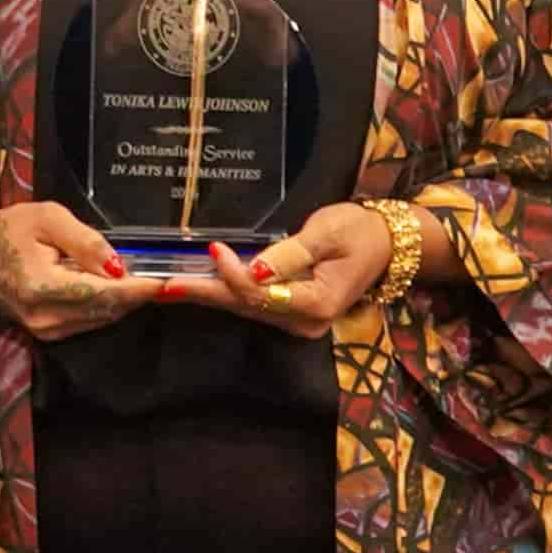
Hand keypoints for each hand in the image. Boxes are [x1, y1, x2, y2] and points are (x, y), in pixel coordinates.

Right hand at [0, 201, 154, 340]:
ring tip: (144, 278)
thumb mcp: (48, 218)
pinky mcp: (48, 334)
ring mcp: (45, 331)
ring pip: (100, 318)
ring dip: (125, 301)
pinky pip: (89, 321)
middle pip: (105, 310)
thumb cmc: (11, 229)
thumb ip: (84, 241)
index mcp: (40, 287)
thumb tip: (118, 266)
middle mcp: (43, 318)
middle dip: (136, 295)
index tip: (164, 281)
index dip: (135, 290)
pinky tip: (117, 287)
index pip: (99, 294)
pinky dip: (108, 306)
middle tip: (164, 276)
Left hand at [155, 202, 394, 338]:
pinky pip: (255, 305)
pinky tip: (201, 286)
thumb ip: (287, 254)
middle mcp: (305, 321)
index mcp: (316, 304)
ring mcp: (299, 321)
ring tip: (171, 287)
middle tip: (163, 287)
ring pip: (246, 308)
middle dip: (203, 294)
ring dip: (210, 295)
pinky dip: (227, 293)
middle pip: (245, 306)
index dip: (231, 274)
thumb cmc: (359, 231)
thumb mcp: (325, 234)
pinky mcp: (293, 312)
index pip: (260, 294)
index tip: (213, 248)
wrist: (387, 242)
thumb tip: (251, 269)